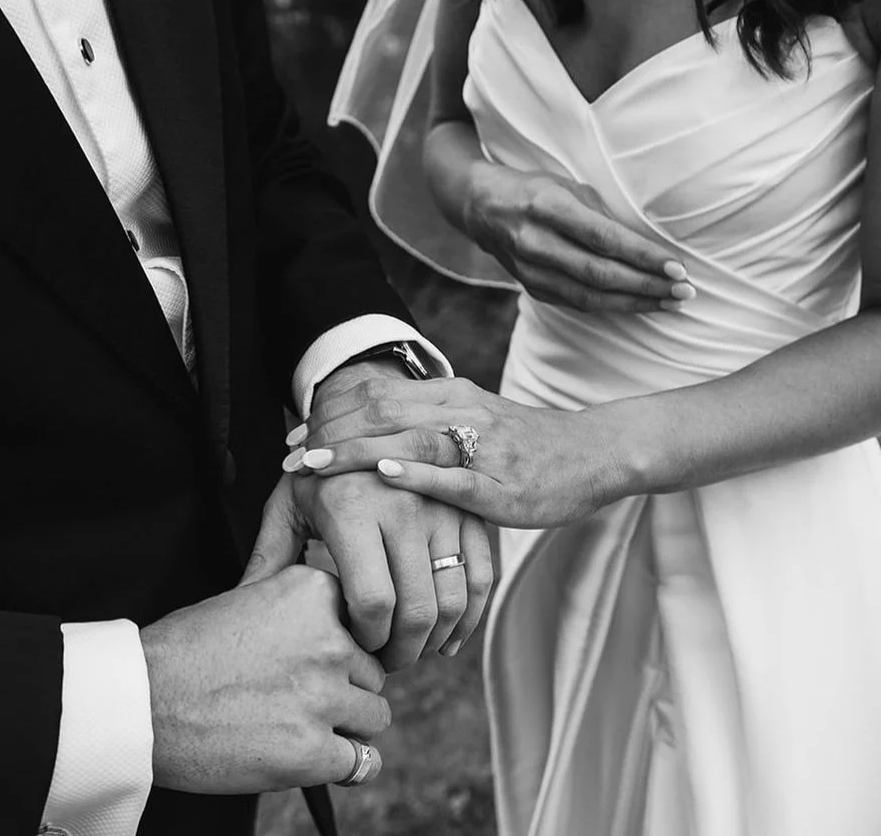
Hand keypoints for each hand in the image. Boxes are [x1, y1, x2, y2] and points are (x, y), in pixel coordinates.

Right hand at [142, 566, 388, 793]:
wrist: (141, 701)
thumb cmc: (187, 650)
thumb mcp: (253, 595)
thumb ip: (304, 605)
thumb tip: (346, 623)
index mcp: (315, 592)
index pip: (364, 620)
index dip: (344, 644)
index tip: (316, 659)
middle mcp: (330, 640)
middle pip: (372, 670)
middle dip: (346, 686)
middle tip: (305, 698)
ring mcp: (323, 696)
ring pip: (374, 714)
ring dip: (349, 724)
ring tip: (309, 726)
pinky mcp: (311, 751)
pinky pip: (362, 762)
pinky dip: (350, 766)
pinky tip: (330, 760)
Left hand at [257, 360, 494, 668]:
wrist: (368, 412)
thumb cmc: (322, 471)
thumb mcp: (289, 507)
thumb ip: (269, 559)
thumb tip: (240, 612)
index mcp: (354, 510)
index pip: (373, 601)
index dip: (368, 638)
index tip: (357, 645)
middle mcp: (405, 507)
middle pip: (418, 608)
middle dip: (403, 651)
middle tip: (386, 662)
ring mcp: (444, 508)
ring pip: (454, 598)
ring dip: (436, 639)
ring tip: (412, 648)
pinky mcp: (469, 510)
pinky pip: (482, 576)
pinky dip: (470, 617)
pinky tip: (448, 637)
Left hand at [293, 375, 628, 528]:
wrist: (593, 453)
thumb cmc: (528, 444)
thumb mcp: (476, 420)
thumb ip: (432, 422)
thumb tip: (376, 435)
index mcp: (452, 395)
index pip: (378, 394)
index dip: (330, 413)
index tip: (295, 434)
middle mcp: (463, 412)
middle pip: (382, 410)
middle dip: (328, 432)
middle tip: (287, 454)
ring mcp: (483, 447)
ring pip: (409, 438)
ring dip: (354, 451)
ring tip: (312, 464)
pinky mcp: (502, 485)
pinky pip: (454, 476)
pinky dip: (416, 473)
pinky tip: (384, 474)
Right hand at [465, 164, 694, 312]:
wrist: (483, 209)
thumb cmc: (537, 191)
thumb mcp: (569, 187)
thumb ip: (603, 216)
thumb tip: (648, 247)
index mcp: (547, 207)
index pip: (604, 238)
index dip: (642, 257)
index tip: (676, 268)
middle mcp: (536, 242)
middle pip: (599, 273)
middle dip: (647, 286)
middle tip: (684, 292)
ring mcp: (531, 271)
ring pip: (590, 296)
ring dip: (636, 303)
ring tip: (671, 303)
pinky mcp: (533, 289)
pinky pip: (579, 303)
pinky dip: (613, 306)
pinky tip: (640, 305)